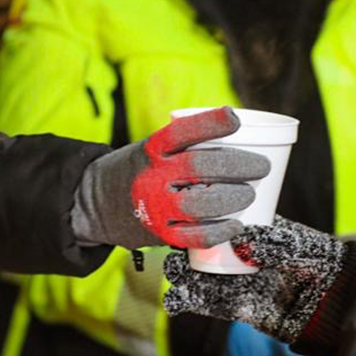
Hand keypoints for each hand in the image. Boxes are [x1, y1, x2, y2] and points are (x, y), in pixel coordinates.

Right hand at [72, 106, 270, 248]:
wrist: (95, 204)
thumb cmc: (139, 170)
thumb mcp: (152, 148)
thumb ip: (186, 146)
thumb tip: (244, 141)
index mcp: (152, 149)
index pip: (183, 131)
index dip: (212, 123)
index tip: (235, 119)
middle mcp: (152, 176)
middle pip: (201, 167)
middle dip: (240, 166)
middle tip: (260, 167)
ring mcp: (155, 207)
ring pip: (201, 203)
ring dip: (234, 198)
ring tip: (249, 194)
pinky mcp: (159, 234)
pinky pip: (196, 236)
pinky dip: (221, 231)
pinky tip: (236, 224)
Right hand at [163, 216, 346, 342]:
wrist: (334, 301)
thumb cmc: (321, 261)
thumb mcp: (297, 246)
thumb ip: (272, 243)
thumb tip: (242, 239)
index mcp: (253, 228)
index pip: (219, 218)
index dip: (198, 216)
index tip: (180, 215)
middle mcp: (239, 252)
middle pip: (203, 247)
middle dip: (183, 248)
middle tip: (171, 247)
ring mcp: (236, 279)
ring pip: (199, 275)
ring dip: (181, 275)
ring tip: (170, 274)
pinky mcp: (237, 305)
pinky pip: (209, 302)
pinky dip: (189, 301)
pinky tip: (174, 301)